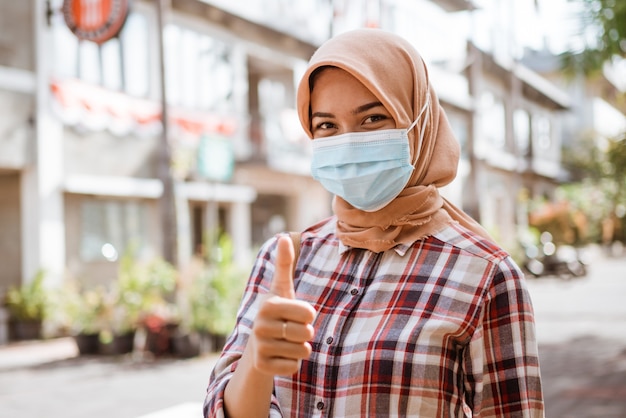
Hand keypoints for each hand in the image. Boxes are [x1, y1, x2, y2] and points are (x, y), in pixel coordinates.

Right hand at [251, 235, 315, 375]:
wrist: (257, 344)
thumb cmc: (277, 312)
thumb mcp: (281, 288)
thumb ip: (284, 264)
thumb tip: (284, 236)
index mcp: (268, 304)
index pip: (309, 313)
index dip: (309, 315)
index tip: (297, 313)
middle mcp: (260, 326)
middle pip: (307, 333)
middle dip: (306, 333)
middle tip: (292, 330)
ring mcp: (260, 347)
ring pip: (303, 351)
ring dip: (300, 348)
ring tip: (286, 342)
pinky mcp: (262, 367)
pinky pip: (294, 367)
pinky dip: (293, 363)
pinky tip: (281, 355)